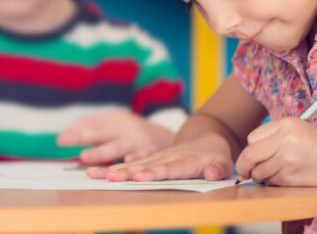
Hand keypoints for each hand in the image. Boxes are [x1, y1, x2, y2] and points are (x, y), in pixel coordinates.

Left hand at [57, 110, 173, 165]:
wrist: (165, 137)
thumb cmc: (131, 133)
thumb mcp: (114, 126)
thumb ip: (92, 130)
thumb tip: (63, 137)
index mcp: (115, 118)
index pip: (92, 123)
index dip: (76, 131)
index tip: (59, 140)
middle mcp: (125, 126)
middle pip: (102, 131)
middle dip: (84, 137)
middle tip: (65, 142)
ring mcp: (137, 139)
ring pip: (117, 146)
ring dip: (101, 152)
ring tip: (85, 156)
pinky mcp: (150, 152)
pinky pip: (141, 156)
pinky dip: (135, 158)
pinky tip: (127, 160)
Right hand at [85, 133, 232, 181]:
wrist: (205, 138)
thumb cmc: (215, 154)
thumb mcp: (223, 161)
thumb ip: (219, 168)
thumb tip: (211, 173)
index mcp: (185, 159)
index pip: (168, 167)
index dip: (154, 172)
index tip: (140, 176)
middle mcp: (166, 157)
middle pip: (143, 165)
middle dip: (125, 171)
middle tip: (109, 176)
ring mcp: (156, 157)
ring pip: (131, 163)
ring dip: (112, 168)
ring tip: (92, 172)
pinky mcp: (149, 159)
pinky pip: (128, 163)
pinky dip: (113, 166)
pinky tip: (97, 171)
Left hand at [235, 117, 316, 186]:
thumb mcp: (298, 128)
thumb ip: (274, 135)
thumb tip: (250, 149)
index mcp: (285, 124)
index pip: (252, 137)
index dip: (249, 149)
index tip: (250, 156)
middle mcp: (284, 140)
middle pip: (250, 154)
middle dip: (243, 166)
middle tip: (244, 172)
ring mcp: (287, 159)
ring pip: (259, 171)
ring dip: (259, 176)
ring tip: (270, 173)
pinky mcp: (291, 176)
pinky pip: (271, 181)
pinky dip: (272, 182)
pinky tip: (284, 177)